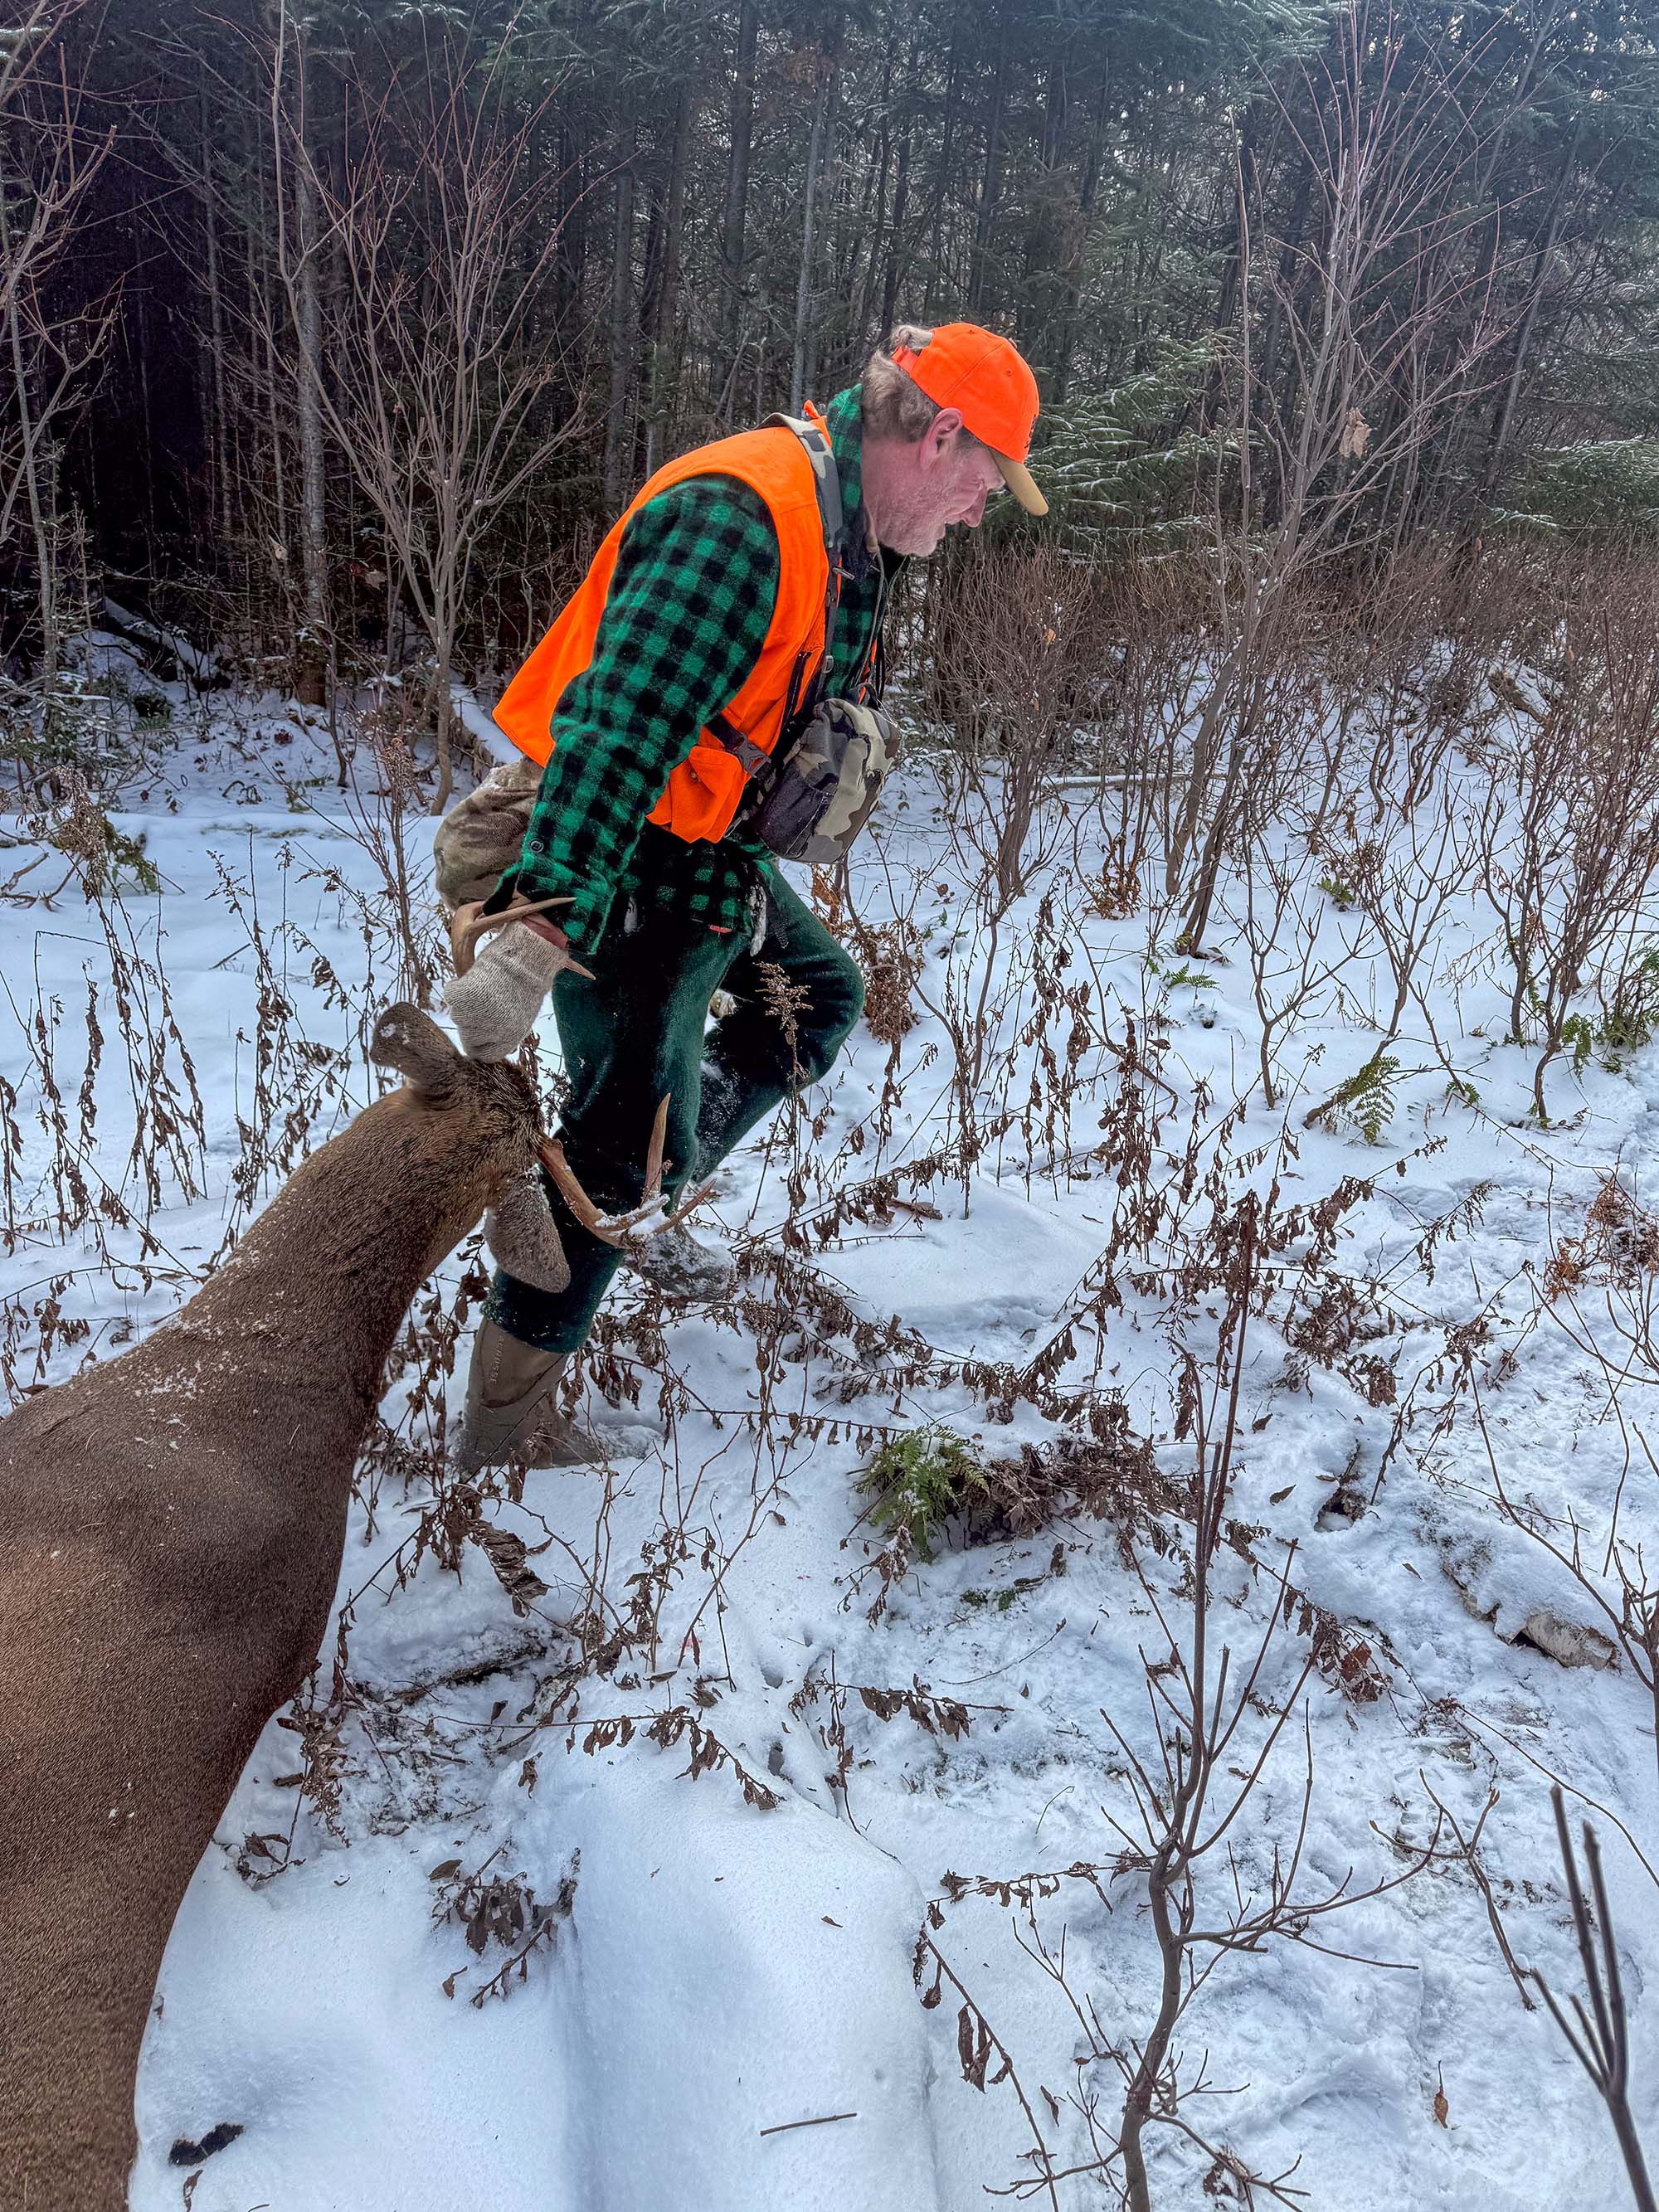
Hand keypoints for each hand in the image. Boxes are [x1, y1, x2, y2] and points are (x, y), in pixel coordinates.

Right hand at [444, 919, 574, 1060]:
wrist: (526, 957)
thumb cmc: (525, 986)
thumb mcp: (520, 1019)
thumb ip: (501, 1035)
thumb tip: (483, 1047)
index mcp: (509, 1040)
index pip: (483, 1054)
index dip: (479, 1042)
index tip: (478, 1029)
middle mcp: (492, 1032)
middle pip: (466, 1037)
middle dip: (470, 1022)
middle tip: (482, 1004)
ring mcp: (477, 1015)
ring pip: (456, 1016)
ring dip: (464, 1004)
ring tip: (483, 989)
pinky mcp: (464, 996)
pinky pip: (450, 995)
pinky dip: (456, 987)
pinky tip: (473, 980)